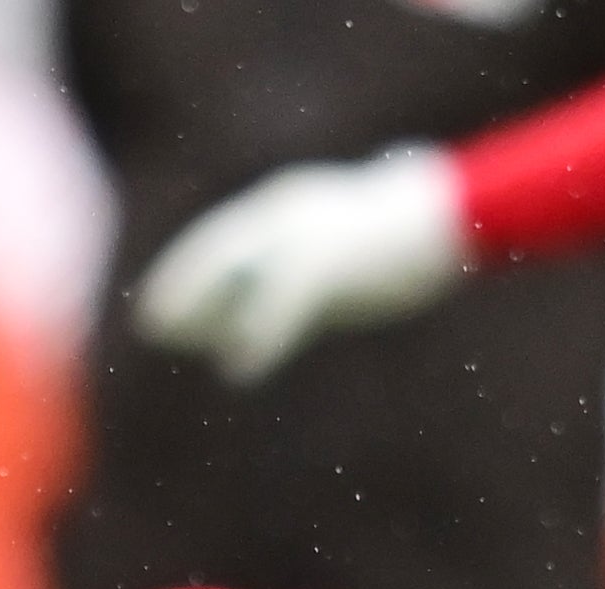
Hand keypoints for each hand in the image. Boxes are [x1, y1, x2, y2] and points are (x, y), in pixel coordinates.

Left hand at [133, 148, 469, 383]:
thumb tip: (312, 281)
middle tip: (151, 323)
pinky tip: (239, 367)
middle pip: (220, 250)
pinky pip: (281, 304)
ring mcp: (309, 234)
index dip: (189, 269)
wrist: (453, 211)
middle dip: (183, 287)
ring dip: (200, 309)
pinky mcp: (331, 262)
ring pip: (238, 273)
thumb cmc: (414, 228)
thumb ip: (324, 257)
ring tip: (173, 339)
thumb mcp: (356, 238)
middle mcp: (291, 212)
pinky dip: (256, 335)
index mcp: (293, 204)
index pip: (225, 237)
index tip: (161, 301)